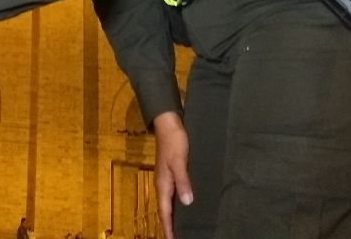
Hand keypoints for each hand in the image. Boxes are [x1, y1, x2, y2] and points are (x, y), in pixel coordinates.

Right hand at [151, 111, 191, 238]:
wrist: (169, 123)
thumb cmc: (174, 142)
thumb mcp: (179, 162)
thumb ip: (183, 182)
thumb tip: (187, 203)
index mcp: (163, 183)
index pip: (164, 211)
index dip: (168, 227)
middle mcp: (163, 183)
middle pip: (165, 209)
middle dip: (169, 225)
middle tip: (178, 237)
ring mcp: (167, 178)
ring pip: (169, 202)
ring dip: (173, 215)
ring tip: (181, 227)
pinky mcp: (172, 172)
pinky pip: (173, 194)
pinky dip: (177, 203)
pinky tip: (186, 205)